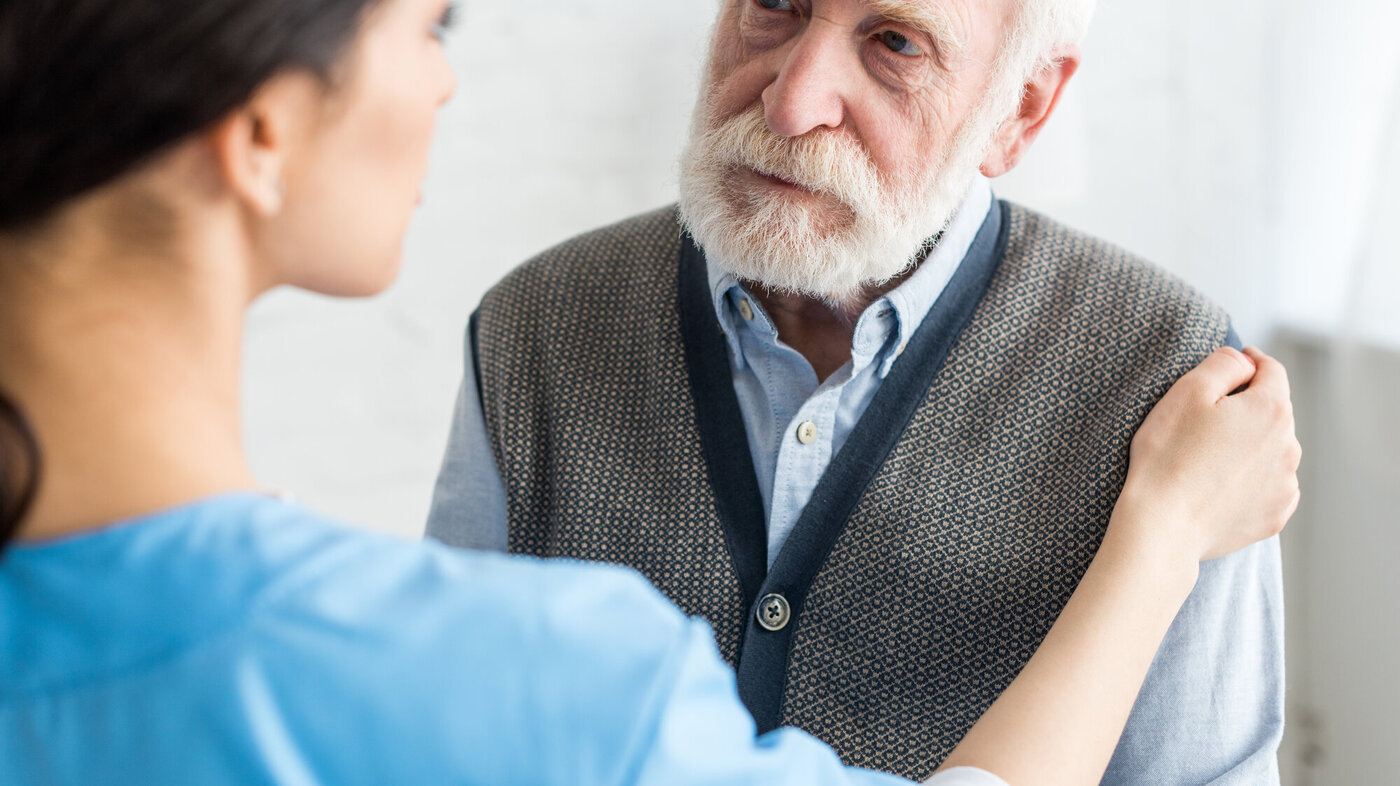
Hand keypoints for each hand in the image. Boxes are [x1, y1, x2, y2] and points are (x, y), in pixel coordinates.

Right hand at [1113, 347, 1300, 563]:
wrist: (1162, 526)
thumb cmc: (1167, 456)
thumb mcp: (1186, 392)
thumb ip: (1222, 364)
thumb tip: (1244, 361)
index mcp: (1271, 410)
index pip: (1271, 371)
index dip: (1250, 362)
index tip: (1235, 364)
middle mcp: (1289, 446)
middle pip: (1273, 412)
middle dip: (1247, 408)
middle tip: (1206, 419)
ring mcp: (1285, 484)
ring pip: (1273, 449)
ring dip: (1252, 444)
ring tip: (1211, 457)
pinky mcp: (1275, 515)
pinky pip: (1270, 485)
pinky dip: (1252, 479)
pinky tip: (1220, 485)